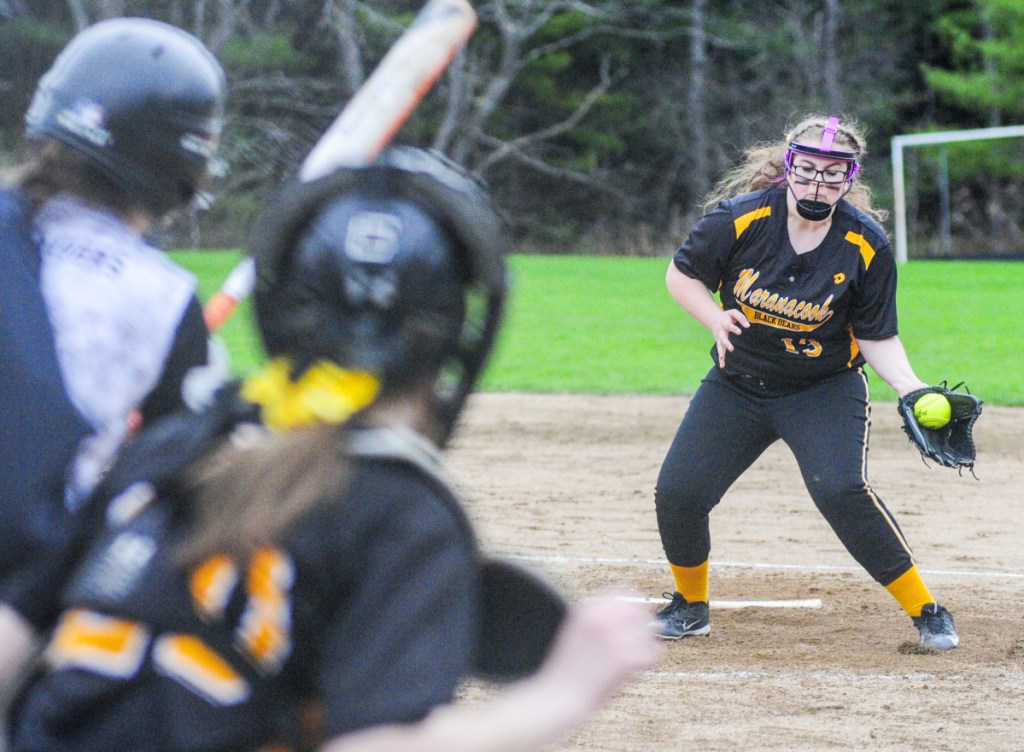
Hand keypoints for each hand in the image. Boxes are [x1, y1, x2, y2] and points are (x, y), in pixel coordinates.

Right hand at [532, 596, 659, 718]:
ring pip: (648, 632)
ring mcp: (613, 638)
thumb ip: (595, 620)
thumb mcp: (573, 633)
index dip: (633, 605)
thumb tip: (626, 616)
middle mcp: (601, 619)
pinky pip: (651, 653)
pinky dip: (648, 660)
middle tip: (640, 640)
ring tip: (633, 657)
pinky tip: (637, 668)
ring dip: (645, 644)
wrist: (559, 697)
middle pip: (640, 611)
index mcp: (587, 610)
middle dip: (642, 625)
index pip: (623, 592)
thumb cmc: (565, 671)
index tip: (636, 619)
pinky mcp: (624, 659)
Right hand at [711, 309, 748, 367]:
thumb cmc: (727, 316)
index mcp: (724, 323)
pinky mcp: (719, 344)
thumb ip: (741, 317)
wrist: (714, 319)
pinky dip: (720, 359)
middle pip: (722, 338)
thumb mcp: (733, 312)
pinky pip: (720, 351)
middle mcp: (721, 332)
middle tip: (731, 349)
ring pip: (719, 346)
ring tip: (722, 358)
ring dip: (721, 352)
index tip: (740, 332)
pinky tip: (722, 366)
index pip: (729, 326)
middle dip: (726, 344)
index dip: (734, 329)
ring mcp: (719, 339)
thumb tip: (748, 326)